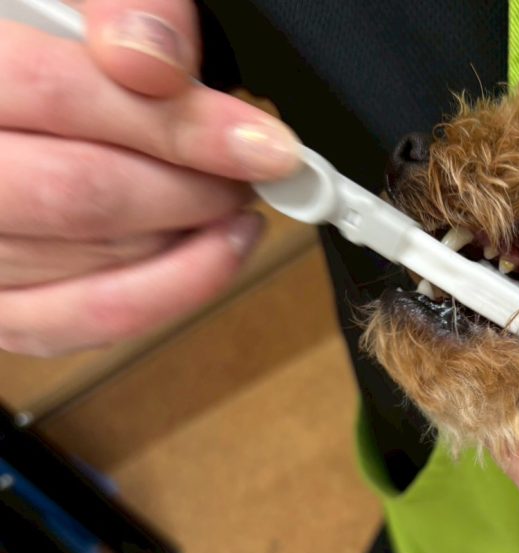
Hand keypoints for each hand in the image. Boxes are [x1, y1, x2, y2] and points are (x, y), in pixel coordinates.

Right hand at [0, 0, 300, 354]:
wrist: (13, 109)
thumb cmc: (40, 55)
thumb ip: (118, 9)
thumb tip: (158, 65)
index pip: (59, 97)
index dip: (176, 122)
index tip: (261, 143)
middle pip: (81, 194)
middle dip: (192, 186)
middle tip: (249, 173)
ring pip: (92, 263)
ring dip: (193, 236)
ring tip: (234, 201)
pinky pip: (83, 323)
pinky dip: (170, 291)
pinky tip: (216, 251)